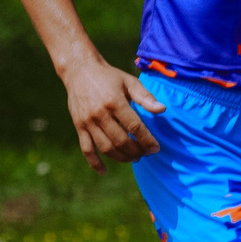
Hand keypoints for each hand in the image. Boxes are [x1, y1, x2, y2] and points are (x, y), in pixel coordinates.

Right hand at [61, 55, 166, 169]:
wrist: (79, 70)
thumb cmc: (109, 77)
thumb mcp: (129, 81)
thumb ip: (145, 97)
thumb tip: (162, 109)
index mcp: (114, 101)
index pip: (134, 127)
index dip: (146, 140)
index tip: (156, 148)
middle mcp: (99, 114)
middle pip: (121, 141)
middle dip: (136, 151)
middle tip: (145, 153)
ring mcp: (87, 122)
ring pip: (106, 148)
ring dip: (122, 157)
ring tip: (134, 158)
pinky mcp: (78, 126)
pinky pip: (86, 149)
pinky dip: (94, 163)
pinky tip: (104, 171)